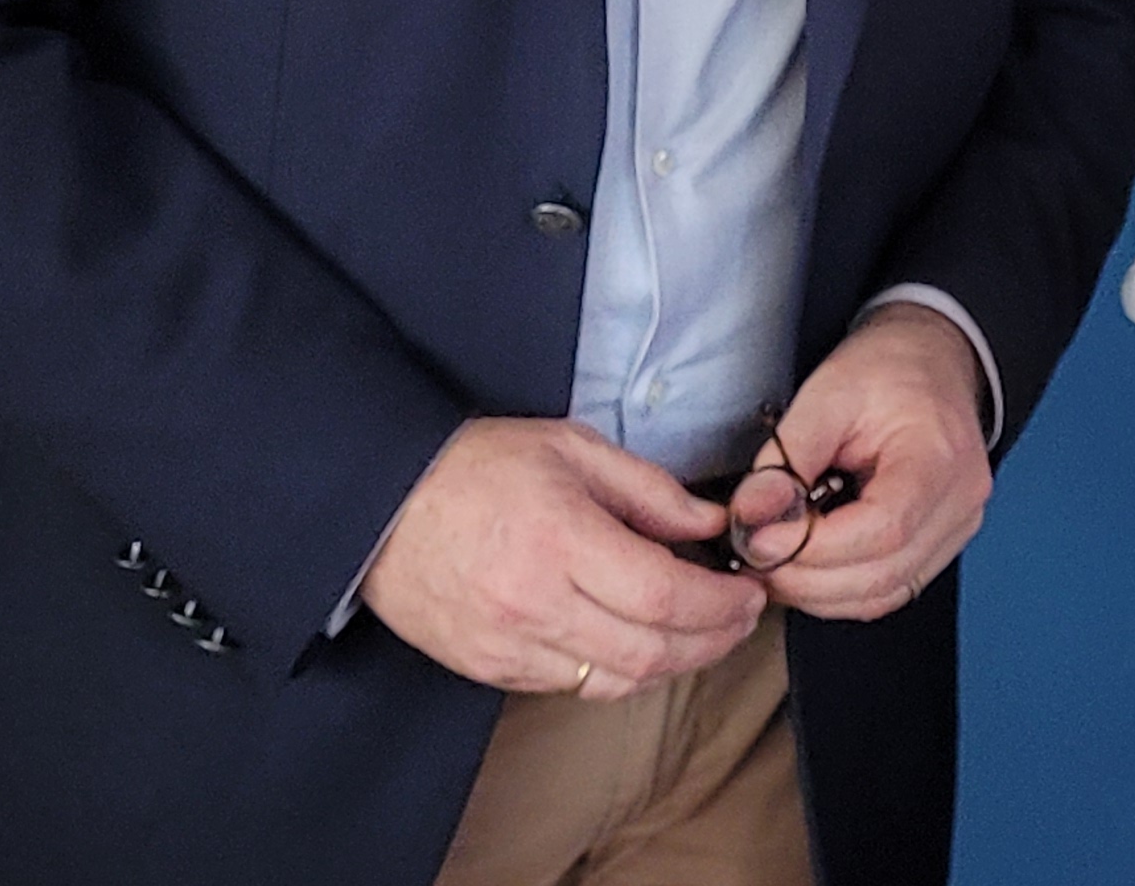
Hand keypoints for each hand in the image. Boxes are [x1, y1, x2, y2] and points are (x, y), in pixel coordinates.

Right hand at [361, 417, 765, 697]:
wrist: (383, 506)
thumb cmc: (480, 466)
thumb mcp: (573, 449)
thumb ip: (650, 490)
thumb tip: (712, 523)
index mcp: (561, 539)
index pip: (663, 595)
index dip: (720, 605)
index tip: (751, 593)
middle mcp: (535, 603)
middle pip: (649, 650)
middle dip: (712, 640)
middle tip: (741, 618)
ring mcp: (509, 645)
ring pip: (615, 680)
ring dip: (672, 663)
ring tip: (702, 633)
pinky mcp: (489, 668)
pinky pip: (572, 685)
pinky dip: (618, 671)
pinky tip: (640, 642)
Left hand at [744, 304, 993, 621]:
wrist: (932, 359)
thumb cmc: (889, 368)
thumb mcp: (828, 392)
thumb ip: (787, 456)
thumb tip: (750, 516)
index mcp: (939, 456)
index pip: (884, 528)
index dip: (815, 547)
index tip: (761, 538)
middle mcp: (960, 503)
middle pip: (882, 575)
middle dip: (805, 578)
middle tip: (753, 555)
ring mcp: (956, 529)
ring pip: (882, 595)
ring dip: (817, 592)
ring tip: (772, 561)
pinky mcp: (939, 545)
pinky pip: (887, 590)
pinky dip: (839, 590)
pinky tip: (804, 567)